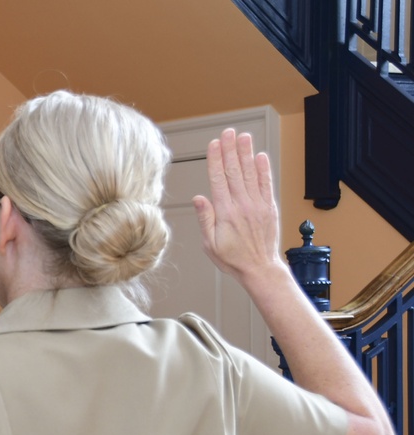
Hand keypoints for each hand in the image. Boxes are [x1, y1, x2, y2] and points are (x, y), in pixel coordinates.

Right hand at [192, 129, 282, 285]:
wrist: (259, 268)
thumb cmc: (232, 258)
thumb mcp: (210, 244)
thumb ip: (206, 219)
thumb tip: (199, 199)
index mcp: (226, 213)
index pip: (218, 180)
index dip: (216, 160)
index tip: (214, 144)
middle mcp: (242, 205)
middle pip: (234, 172)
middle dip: (230, 150)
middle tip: (229, 132)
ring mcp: (257, 205)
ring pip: (250, 174)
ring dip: (246, 153)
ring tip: (244, 137)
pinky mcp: (269, 208)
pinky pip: (266, 184)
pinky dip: (263, 169)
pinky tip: (260, 156)